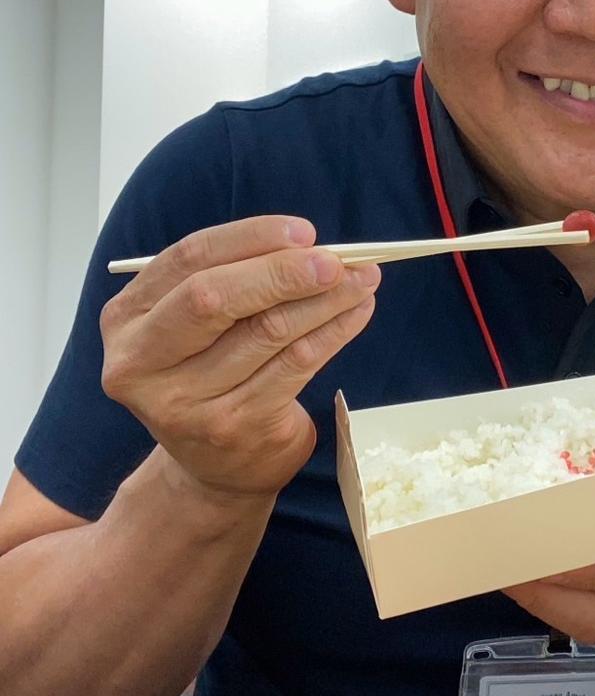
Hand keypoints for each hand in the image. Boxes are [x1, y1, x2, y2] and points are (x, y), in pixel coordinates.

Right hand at [100, 216, 379, 500]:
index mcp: (127, 318)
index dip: (248, 237)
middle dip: (284, 271)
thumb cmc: (213, 370)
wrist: (215, 466)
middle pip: (215, 297)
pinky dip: (335, 331)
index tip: (303, 231)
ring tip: (363, 279)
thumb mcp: (200, 324)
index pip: (188, 260)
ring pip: (268, 330)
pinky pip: (296, 364)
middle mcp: (142, 362)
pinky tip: (358, 312)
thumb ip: (238, 277)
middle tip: (337, 260)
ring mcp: (186, 402)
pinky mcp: (234, 427)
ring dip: (326, 299)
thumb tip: (311, 245)